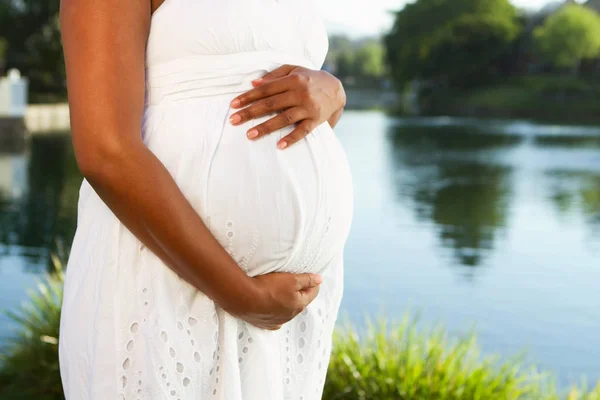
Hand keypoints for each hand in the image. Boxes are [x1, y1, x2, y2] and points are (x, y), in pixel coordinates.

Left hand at [229, 64, 345, 148]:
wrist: (336, 89)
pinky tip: (279, 146)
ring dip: (266, 127)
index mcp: (293, 79)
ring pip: (284, 118)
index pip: (266, 89)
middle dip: (251, 112)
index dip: (249, 97)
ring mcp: (308, 107)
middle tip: (234, 121)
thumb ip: (274, 75)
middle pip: (271, 104)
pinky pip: (302, 131)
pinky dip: (291, 138)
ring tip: (250, 135)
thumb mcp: (294, 70)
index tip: (233, 105)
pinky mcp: (316, 120)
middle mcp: (300, 93)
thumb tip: (254, 83)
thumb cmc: (310, 79)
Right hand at [232, 272, 321, 329]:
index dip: (313, 283)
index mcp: (299, 305)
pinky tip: (270, 306)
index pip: (312, 293)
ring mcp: (277, 321)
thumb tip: (320, 280)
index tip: (311, 276)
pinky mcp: (264, 324)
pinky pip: (274, 318)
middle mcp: (290, 316)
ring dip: (286, 302)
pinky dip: (275, 311)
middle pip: (299, 302)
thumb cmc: (269, 287)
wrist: (244, 298)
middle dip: (299, 293)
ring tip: (279, 292)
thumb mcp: (292, 279)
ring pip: (287, 311)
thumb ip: (307, 280)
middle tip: (294, 282)